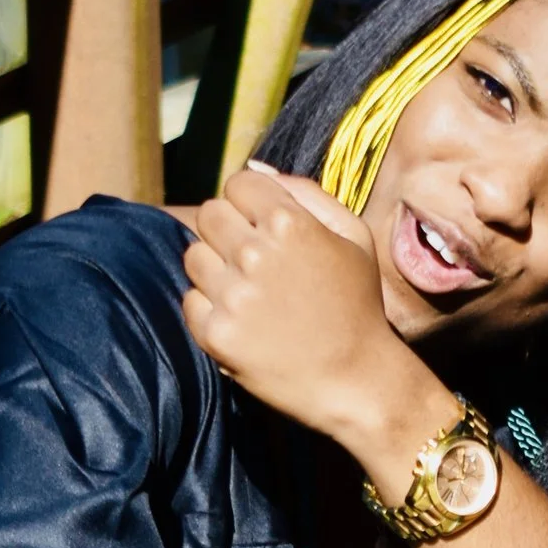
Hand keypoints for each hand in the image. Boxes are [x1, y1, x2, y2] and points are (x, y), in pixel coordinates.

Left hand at [180, 167, 434, 455]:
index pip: (238, 183)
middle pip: (209, 214)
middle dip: (227, 229)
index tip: (262, 223)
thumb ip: (306, 192)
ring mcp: (233, 295)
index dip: (249, 201)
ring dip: (215, 268)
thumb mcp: (353, 236)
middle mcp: (255, 254)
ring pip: (194, 256)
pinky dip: (210, 308)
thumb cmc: (357, 305)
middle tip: (251, 257)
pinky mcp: (217, 333)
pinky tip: (242, 319)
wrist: (356, 380)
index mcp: (290, 223)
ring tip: (248, 290)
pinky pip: (190, 301)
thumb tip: (255, 167)